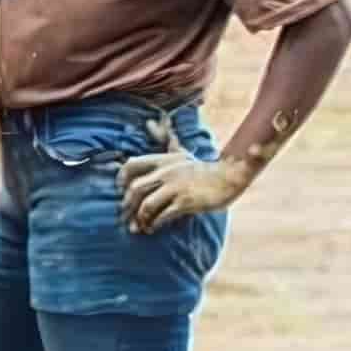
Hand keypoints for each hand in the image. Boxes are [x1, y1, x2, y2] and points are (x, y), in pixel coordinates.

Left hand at [118, 148, 249, 234]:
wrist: (230, 178)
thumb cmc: (203, 169)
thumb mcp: (181, 153)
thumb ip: (166, 141)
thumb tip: (152, 122)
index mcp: (163, 160)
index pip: (131, 165)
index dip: (121, 179)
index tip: (120, 190)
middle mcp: (166, 172)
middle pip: (135, 189)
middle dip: (127, 205)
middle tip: (126, 216)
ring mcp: (176, 187)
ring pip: (146, 204)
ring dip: (139, 218)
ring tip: (139, 227)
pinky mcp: (186, 202)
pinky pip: (162, 215)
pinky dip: (154, 224)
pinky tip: (153, 228)